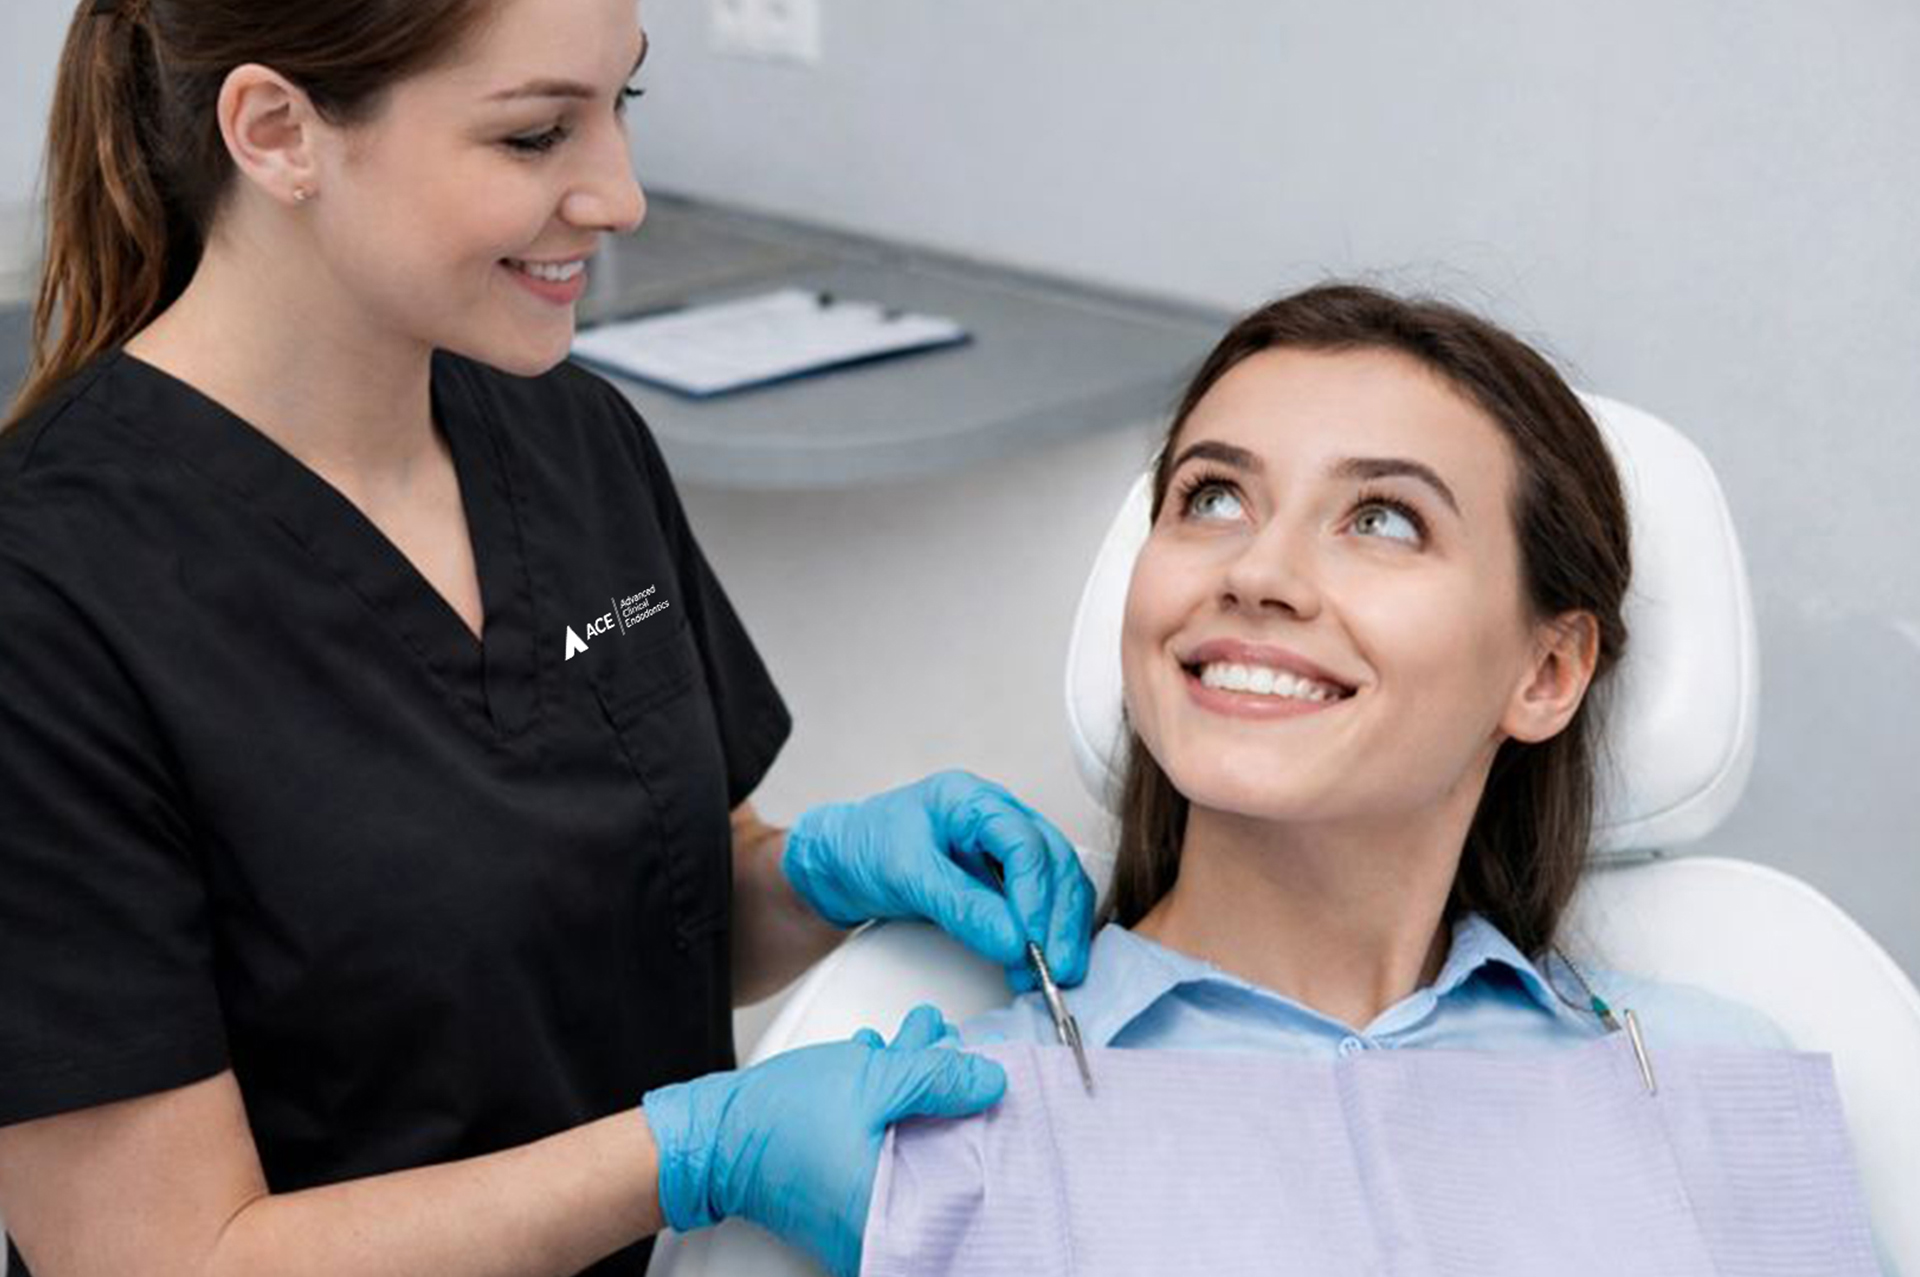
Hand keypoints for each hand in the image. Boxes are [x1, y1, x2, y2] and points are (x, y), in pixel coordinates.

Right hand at [643, 1004, 1004, 1276]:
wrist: (712, 1134)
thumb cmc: (777, 1120)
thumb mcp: (873, 1082)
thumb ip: (938, 1080)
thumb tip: (987, 1081)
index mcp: (893, 1212)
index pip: (968, 1176)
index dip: (984, 1124)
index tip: (993, 1088)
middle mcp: (877, 1225)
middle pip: (939, 1155)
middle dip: (946, 1093)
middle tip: (952, 1051)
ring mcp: (856, 1211)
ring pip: (906, 1143)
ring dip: (914, 1087)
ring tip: (918, 1041)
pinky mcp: (838, 1192)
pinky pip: (877, 1148)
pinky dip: (884, 1107)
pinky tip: (885, 1064)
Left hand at [783, 770, 1094, 990]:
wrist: (839, 862)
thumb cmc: (863, 849)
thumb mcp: (907, 876)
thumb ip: (962, 906)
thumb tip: (1013, 941)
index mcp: (973, 801)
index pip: (1025, 844)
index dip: (1036, 896)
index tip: (1031, 942)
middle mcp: (999, 818)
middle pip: (1055, 862)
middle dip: (1060, 919)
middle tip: (1055, 968)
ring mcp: (1004, 848)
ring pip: (1059, 882)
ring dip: (1063, 929)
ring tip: (1052, 975)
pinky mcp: (1003, 878)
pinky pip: (1043, 900)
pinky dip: (1049, 931)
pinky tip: (1042, 963)